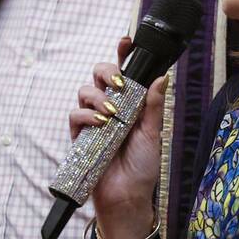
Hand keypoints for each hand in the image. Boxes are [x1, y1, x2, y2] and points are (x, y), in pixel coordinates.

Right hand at [69, 35, 165, 238]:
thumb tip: (163, 76)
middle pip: (99, 74)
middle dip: (106, 71)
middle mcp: (110, 107)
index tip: (126, 41)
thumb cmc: (143, 167)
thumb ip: (154, 106)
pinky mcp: (80, 135)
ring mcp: (93, 120)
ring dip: (98, 96)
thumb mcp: (153, 134)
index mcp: (130, 103)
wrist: (127, 196)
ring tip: (112, 113)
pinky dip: (86, 114)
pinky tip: (100, 123)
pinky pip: (75, 114)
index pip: (124, 73)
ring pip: (85, 90)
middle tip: (118, 83)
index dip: (122, 54)